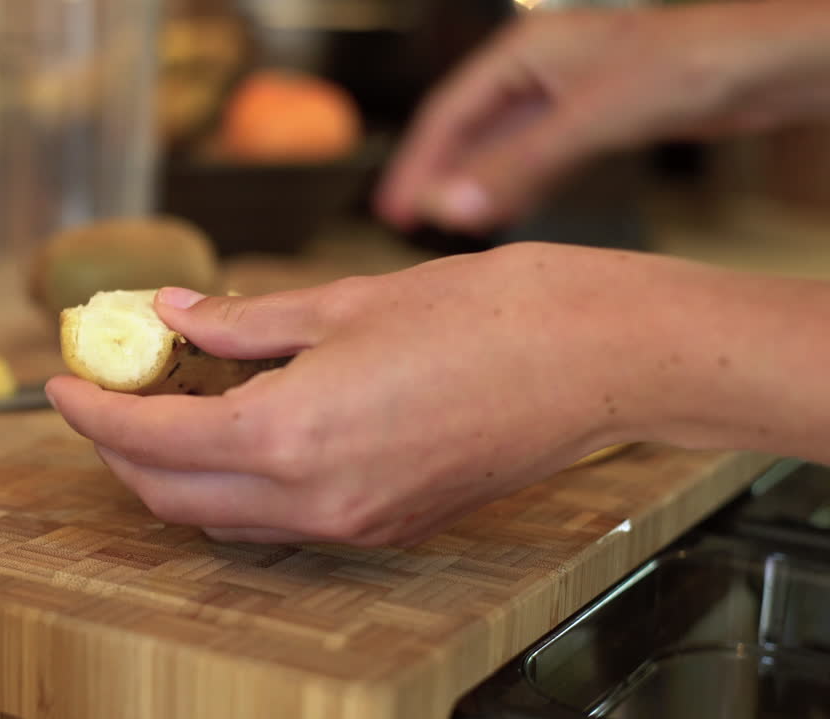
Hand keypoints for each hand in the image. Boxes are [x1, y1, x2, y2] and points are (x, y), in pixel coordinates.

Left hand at [46, 242, 683, 546]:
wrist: (590, 360)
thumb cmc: (483, 314)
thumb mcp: (343, 302)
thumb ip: (244, 321)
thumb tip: (173, 314)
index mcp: (293, 432)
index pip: (152, 441)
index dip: (92, 414)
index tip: (61, 382)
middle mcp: (315, 497)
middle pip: (172, 497)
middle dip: (120, 452)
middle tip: (105, 396)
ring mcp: (352, 523)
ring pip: (222, 519)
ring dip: (174, 474)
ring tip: (167, 409)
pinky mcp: (384, 526)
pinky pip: (279, 521)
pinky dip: (235, 486)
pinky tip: (241, 431)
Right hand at [376, 2, 829, 233]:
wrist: (764, 65)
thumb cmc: (688, 64)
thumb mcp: (590, 119)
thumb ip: (519, 165)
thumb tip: (454, 205)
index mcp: (522, 53)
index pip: (447, 113)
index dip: (416, 163)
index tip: (394, 207)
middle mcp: (536, 71)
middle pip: (467, 131)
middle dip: (437, 176)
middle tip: (407, 222)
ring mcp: (565, 96)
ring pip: (500, 147)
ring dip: (474, 185)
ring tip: (446, 225)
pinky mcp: (594, 120)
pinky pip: (536, 158)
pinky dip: (514, 186)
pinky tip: (503, 212)